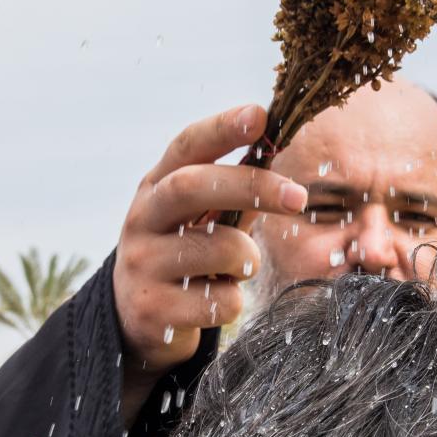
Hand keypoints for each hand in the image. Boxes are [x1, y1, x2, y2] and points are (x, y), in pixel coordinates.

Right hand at [114, 104, 307, 419]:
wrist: (138, 320)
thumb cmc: (186, 253)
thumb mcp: (201, 217)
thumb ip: (235, 189)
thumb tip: (279, 147)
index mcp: (157, 186)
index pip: (187, 146)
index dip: (222, 128)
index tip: (260, 115)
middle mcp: (142, 218)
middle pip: (193, 186)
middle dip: (252, 187)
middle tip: (298, 197)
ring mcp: (143, 263)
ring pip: (218, 250)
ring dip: (248, 257)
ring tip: (240, 266)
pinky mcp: (154, 310)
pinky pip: (219, 301)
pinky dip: (234, 300)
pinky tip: (214, 299)